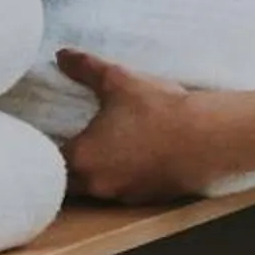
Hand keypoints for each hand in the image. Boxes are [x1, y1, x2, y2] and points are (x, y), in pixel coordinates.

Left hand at [56, 49, 254, 202]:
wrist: (209, 136)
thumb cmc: (160, 109)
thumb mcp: (119, 81)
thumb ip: (86, 68)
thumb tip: (61, 55)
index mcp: (81, 158)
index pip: (47, 163)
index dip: (46, 150)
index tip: (54, 136)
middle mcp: (97, 184)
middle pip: (70, 182)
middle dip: (73, 165)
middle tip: (81, 142)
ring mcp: (124, 195)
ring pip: (100, 188)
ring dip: (101, 173)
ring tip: (113, 149)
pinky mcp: (148, 199)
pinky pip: (127, 191)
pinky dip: (128, 177)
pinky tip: (141, 158)